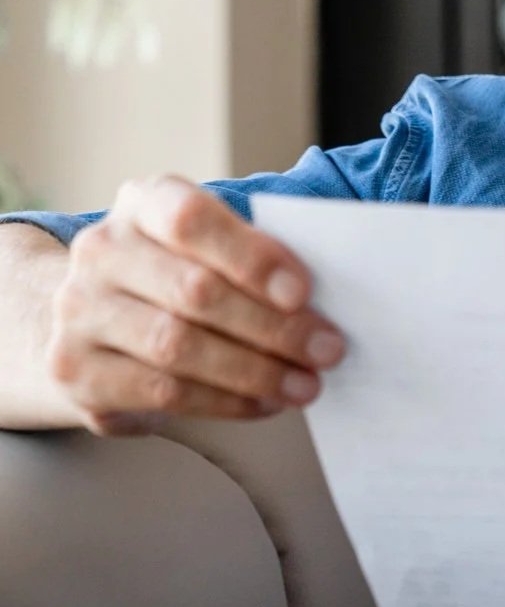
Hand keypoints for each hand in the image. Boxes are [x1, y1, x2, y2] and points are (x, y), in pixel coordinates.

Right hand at [45, 176, 344, 435]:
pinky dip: (224, 401)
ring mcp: (80, 312)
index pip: (192, 219)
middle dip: (274, 327)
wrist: (92, 312)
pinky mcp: (76, 371)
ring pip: (177, 347)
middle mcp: (101, 252)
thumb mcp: (208, 242)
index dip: (252, 256)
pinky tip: (264, 403)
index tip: (304, 292)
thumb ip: (252, 254)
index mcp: (142, 203)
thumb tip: (320, 300)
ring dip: (255, 372)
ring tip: (306, 384)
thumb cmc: (177, 269)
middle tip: (327, 349)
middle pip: (195, 291)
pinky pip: (161, 392)